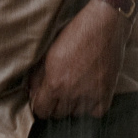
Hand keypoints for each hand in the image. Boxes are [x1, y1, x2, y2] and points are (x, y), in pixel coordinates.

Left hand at [27, 0, 130, 118]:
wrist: (106, 23)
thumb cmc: (77, 32)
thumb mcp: (51, 51)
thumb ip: (38, 75)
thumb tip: (31, 91)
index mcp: (55, 82)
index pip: (41, 111)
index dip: (41, 104)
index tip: (45, 97)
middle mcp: (71, 93)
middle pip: (58, 114)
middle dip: (56, 103)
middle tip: (63, 88)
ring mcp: (90, 95)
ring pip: (76, 114)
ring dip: (74, 104)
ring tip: (78, 86)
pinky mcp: (107, 93)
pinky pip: (95, 112)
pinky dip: (92, 106)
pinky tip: (91, 92)